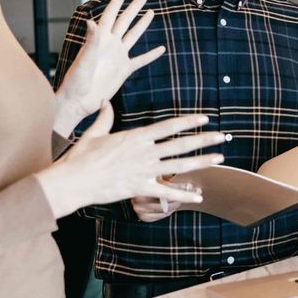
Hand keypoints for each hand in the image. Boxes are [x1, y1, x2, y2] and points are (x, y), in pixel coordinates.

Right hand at [37, 105, 225, 216]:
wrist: (74, 181)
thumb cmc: (81, 157)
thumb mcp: (94, 133)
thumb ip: (104, 117)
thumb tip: (104, 102)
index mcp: (136, 137)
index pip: (168, 126)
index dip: (189, 121)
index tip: (204, 118)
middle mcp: (144, 152)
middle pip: (181, 144)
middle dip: (204, 139)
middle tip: (223, 136)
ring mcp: (144, 171)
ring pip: (179, 165)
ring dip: (202, 161)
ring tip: (220, 158)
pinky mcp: (140, 188)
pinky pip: (166, 192)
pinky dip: (183, 194)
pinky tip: (199, 195)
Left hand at [55, 0, 164, 135]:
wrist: (79, 101)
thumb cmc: (76, 80)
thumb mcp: (84, 59)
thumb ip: (91, 40)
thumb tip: (91, 21)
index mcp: (99, 39)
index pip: (110, 15)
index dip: (117, 2)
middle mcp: (110, 45)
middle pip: (124, 22)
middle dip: (133, 8)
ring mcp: (118, 57)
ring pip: (133, 36)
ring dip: (142, 25)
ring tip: (151, 12)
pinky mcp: (123, 70)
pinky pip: (140, 60)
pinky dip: (151, 55)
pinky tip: (161, 49)